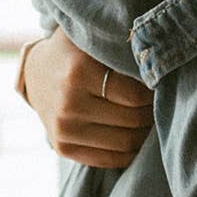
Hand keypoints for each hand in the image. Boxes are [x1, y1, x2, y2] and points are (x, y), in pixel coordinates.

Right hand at [23, 28, 153, 168]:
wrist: (36, 73)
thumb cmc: (76, 51)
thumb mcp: (93, 37)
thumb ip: (122, 44)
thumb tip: (159, 58)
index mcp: (79, 72)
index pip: (134, 94)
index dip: (153, 92)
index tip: (158, 86)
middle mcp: (69, 104)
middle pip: (132, 119)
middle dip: (152, 113)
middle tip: (160, 104)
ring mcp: (64, 129)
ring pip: (124, 143)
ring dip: (144, 134)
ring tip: (150, 119)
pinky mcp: (63, 148)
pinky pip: (109, 160)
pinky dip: (130, 152)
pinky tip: (136, 136)